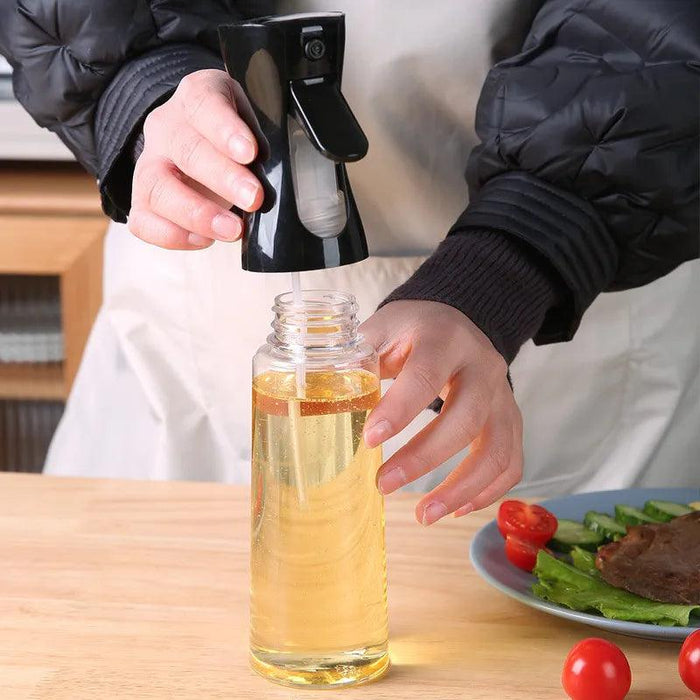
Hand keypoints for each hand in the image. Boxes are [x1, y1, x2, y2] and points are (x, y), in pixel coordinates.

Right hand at [128, 69, 262, 249]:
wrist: (199, 143)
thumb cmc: (232, 136)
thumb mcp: (254, 123)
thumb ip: (263, 142)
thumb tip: (281, 177)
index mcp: (196, 98)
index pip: (204, 104)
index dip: (226, 129)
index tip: (250, 153)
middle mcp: (167, 128)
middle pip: (186, 150)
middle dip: (223, 178)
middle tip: (253, 198)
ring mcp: (150, 164)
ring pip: (158, 188)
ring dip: (198, 214)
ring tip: (233, 230)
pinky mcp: (142, 199)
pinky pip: (144, 221)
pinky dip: (173, 235)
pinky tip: (204, 240)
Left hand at [360, 300, 522, 525]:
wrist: (455, 320)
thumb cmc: (411, 329)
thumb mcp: (381, 329)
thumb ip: (354, 360)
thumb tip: (313, 398)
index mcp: (444, 338)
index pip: (426, 375)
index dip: (399, 410)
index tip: (369, 440)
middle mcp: (482, 366)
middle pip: (467, 418)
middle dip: (424, 458)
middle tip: (385, 484)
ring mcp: (502, 395)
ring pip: (496, 449)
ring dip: (461, 488)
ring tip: (424, 515)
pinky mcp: (510, 418)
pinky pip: (511, 462)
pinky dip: (488, 491)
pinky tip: (456, 508)